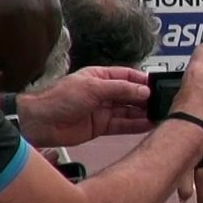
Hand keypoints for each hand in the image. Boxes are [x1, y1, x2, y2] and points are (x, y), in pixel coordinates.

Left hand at [17, 66, 154, 146]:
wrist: (40, 122)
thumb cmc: (59, 98)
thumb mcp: (93, 87)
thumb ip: (121, 89)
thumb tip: (144, 90)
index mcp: (100, 77)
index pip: (128, 75)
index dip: (142, 81)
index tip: (157, 86)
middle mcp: (104, 93)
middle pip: (131, 94)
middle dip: (146, 99)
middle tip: (162, 103)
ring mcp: (103, 110)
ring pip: (129, 111)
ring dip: (143, 113)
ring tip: (160, 115)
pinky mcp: (102, 127)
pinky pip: (123, 125)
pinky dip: (136, 125)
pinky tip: (149, 125)